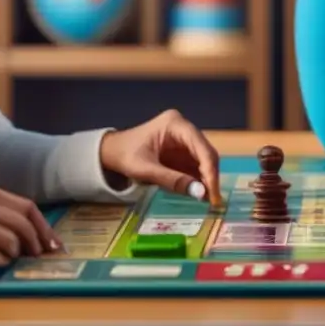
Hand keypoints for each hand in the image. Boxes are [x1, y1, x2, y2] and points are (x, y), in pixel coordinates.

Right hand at [0, 185, 60, 275]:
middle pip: (23, 225)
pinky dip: (0, 264)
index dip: (45, 228)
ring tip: (9, 260)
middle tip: (38, 258)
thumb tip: (38, 236)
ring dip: (16, 256)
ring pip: (10, 242)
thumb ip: (0, 215)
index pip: (28, 208)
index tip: (54, 244)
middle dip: (36, 244)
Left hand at [99, 109, 220, 204]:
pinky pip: (195, 165)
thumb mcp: (146, 170)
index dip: (210, 172)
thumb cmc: (124, 155)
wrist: (110, 152)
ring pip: (204, 160)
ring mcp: (184, 139)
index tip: (213, 194)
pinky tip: (200, 193)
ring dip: (206, 180)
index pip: (202, 148)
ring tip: (208, 200)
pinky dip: (198, 180)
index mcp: (175, 124)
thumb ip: (173, 180)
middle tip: (213, 200)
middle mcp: (184, 128)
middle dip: (210, 177)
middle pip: (206, 153)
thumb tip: (200, 193)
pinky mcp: (182, 150)